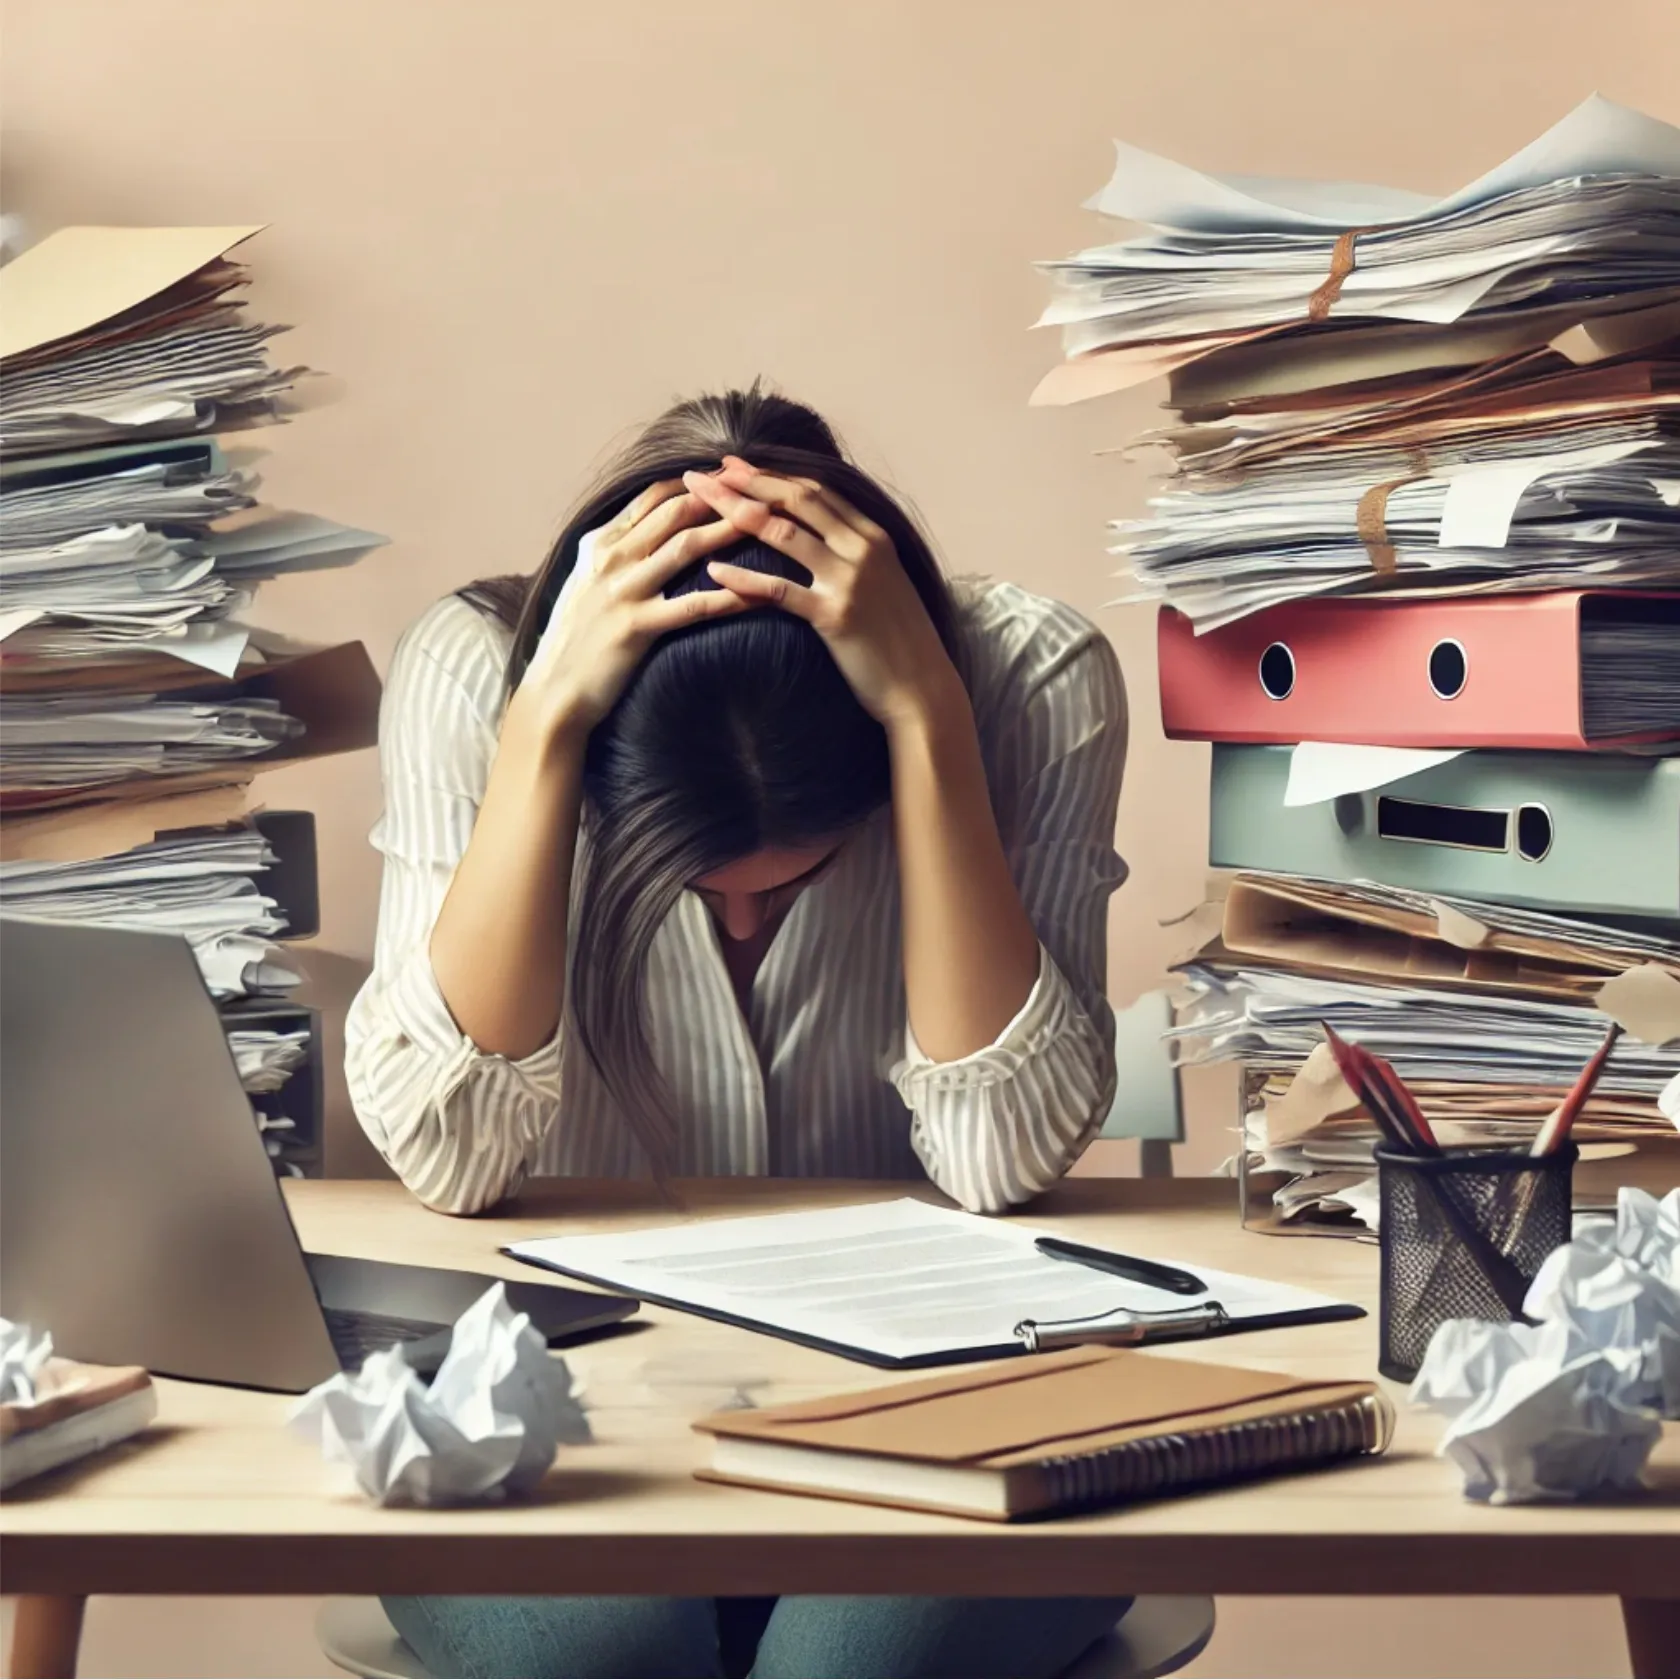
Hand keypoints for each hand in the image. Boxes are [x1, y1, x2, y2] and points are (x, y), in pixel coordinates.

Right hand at [506, 480, 750, 747]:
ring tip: (769, 521)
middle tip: (762, 486)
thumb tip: (648, 531)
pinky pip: (694, 606)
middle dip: (722, 495)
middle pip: (675, 512)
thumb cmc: (575, 639)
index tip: (732, 474)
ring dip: (731, 529)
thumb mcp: (586, 582)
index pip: (654, 496)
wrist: (553, 690)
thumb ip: (615, 553)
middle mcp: (610, 558)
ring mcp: (623, 590)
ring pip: (686, 547)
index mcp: (600, 542)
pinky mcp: (637, 627)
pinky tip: (762, 593)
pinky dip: (731, 596)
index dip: (697, 481)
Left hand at [684, 457, 961, 728]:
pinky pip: (780, 590)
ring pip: (784, 534)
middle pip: (796, 499)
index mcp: (873, 536)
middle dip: (745, 482)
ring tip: (697, 506)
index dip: (770, 474)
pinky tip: (713, 572)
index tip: (733, 464)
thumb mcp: (884, 582)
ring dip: (736, 514)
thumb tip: (820, 535)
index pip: (815, 489)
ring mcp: (850, 581)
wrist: (921, 686)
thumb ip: (855, 552)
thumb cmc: (899, 639)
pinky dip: (744, 579)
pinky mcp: (835, 616)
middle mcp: (863, 549)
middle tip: (703, 474)